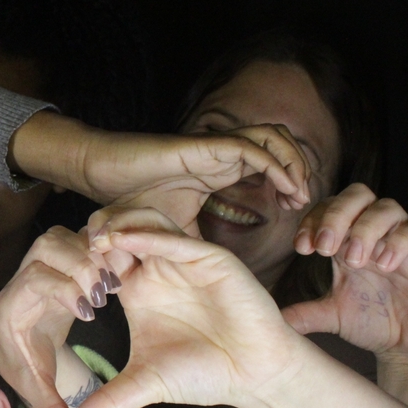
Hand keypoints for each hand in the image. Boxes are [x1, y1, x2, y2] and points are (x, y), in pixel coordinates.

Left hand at [0, 225, 121, 407]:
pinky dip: (97, 249)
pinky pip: (76, 238)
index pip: (33, 281)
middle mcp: (21, 278)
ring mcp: (39, 263)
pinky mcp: (58, 257)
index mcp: (12, 307)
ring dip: (89, 253)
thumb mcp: (39, 388)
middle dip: (78, 264)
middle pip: (45, 247)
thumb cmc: (26, 361)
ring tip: (112, 281)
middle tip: (104, 290)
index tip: (89, 311)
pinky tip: (116, 272)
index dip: (62, 289)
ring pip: (60, 237)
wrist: (18, 339)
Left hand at [69, 207, 302, 407]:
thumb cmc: (203, 374)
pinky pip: (175, 238)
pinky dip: (148, 235)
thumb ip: (107, 402)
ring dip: (117, 225)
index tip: (59, 277)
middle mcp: (158, 267)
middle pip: (118, 227)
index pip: (101, 256)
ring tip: (95, 242)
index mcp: (137, 288)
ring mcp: (184, 259)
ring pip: (145, 220)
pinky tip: (124, 241)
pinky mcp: (210, 259)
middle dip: (92, 233)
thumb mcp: (143, 384)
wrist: (253, 376)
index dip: (79, 260)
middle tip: (71, 251)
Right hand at [97, 125, 313, 235]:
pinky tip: (286, 187)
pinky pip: (251, 147)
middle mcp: (222, 154)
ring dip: (293, 161)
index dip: (288, 180)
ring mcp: (216, 147)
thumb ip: (194, 241)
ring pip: (273, 137)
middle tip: (304, 202)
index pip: (267, 163)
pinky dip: (274, 163)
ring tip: (300, 192)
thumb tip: (208, 270)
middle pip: (279, 144)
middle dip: (299, 168)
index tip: (297, 209)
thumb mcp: (173, 228)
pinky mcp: (206, 146)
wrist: (103, 171)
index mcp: (219, 168)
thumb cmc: (132, 196)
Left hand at [285, 183, 407, 357]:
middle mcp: (375, 232)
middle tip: (324, 248)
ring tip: (354, 260)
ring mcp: (403, 239)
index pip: (328, 207)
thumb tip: (269, 319)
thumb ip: (304, 313)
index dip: (313, 220)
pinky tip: (384, 263)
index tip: (301, 247)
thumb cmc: (373, 322)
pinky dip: (399, 241)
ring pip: (386, 208)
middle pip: (356, 195)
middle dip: (336, 216)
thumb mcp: (333, 315)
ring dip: (364, 229)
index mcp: (347, 238)